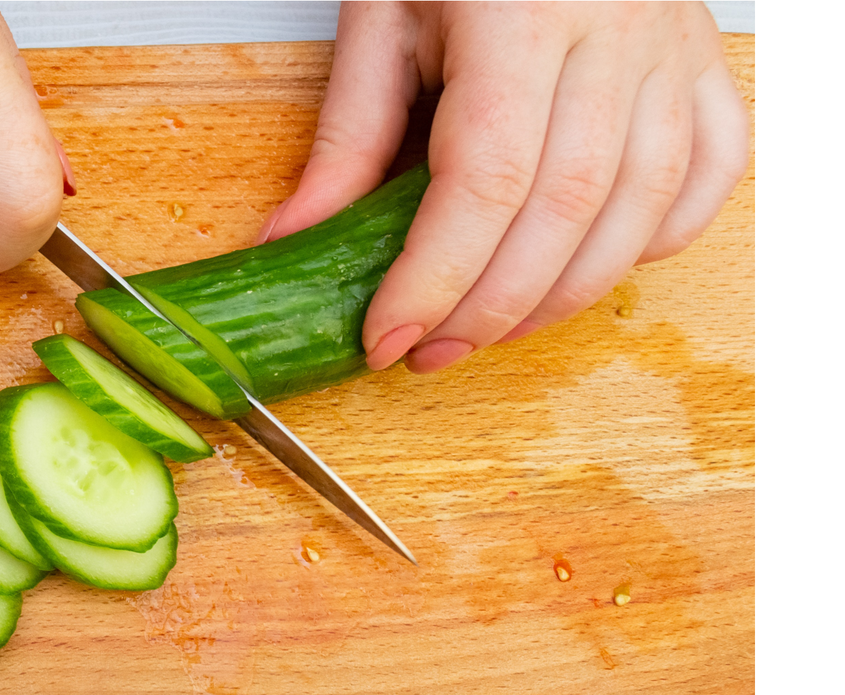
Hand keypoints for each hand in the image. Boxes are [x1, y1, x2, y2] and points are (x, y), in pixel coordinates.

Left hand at [261, 2, 749, 372]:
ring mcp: (671, 50)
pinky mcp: (704, 63)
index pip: (484, 179)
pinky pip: (708, 175)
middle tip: (428, 350)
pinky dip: (654, 241)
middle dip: (490, 306)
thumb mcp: (380, 18)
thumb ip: (346, 135)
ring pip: (641, 210)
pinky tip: (589, 268)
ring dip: (563, 296)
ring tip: (492, 330)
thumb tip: (297, 239)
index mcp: (520, 15)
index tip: (388, 334)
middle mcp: (613, 33)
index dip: (435, 276)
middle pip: (563, 210)